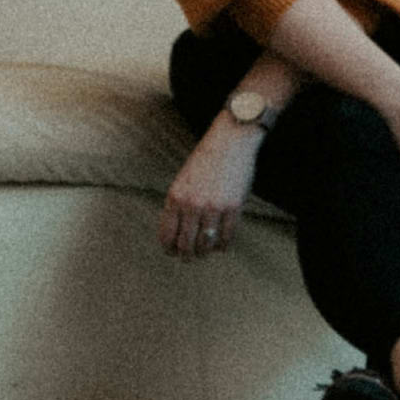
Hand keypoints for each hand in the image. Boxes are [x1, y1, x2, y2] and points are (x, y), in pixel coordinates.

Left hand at [160, 122, 258, 257]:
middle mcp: (192, 204)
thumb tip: (178, 234)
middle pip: (186, 245)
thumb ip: (179, 204)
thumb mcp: (183, 180)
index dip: (169, 249)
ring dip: (205, 252)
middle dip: (187, 256)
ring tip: (206, 252)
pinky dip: (223, 246)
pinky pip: (227, 237)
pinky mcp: (233, 208)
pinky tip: (222, 245)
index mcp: (175, 197)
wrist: (230, 141)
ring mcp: (213, 207)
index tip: (172, 253)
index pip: (167, 235)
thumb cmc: (205, 160)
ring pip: (206, 244)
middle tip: (190, 258)